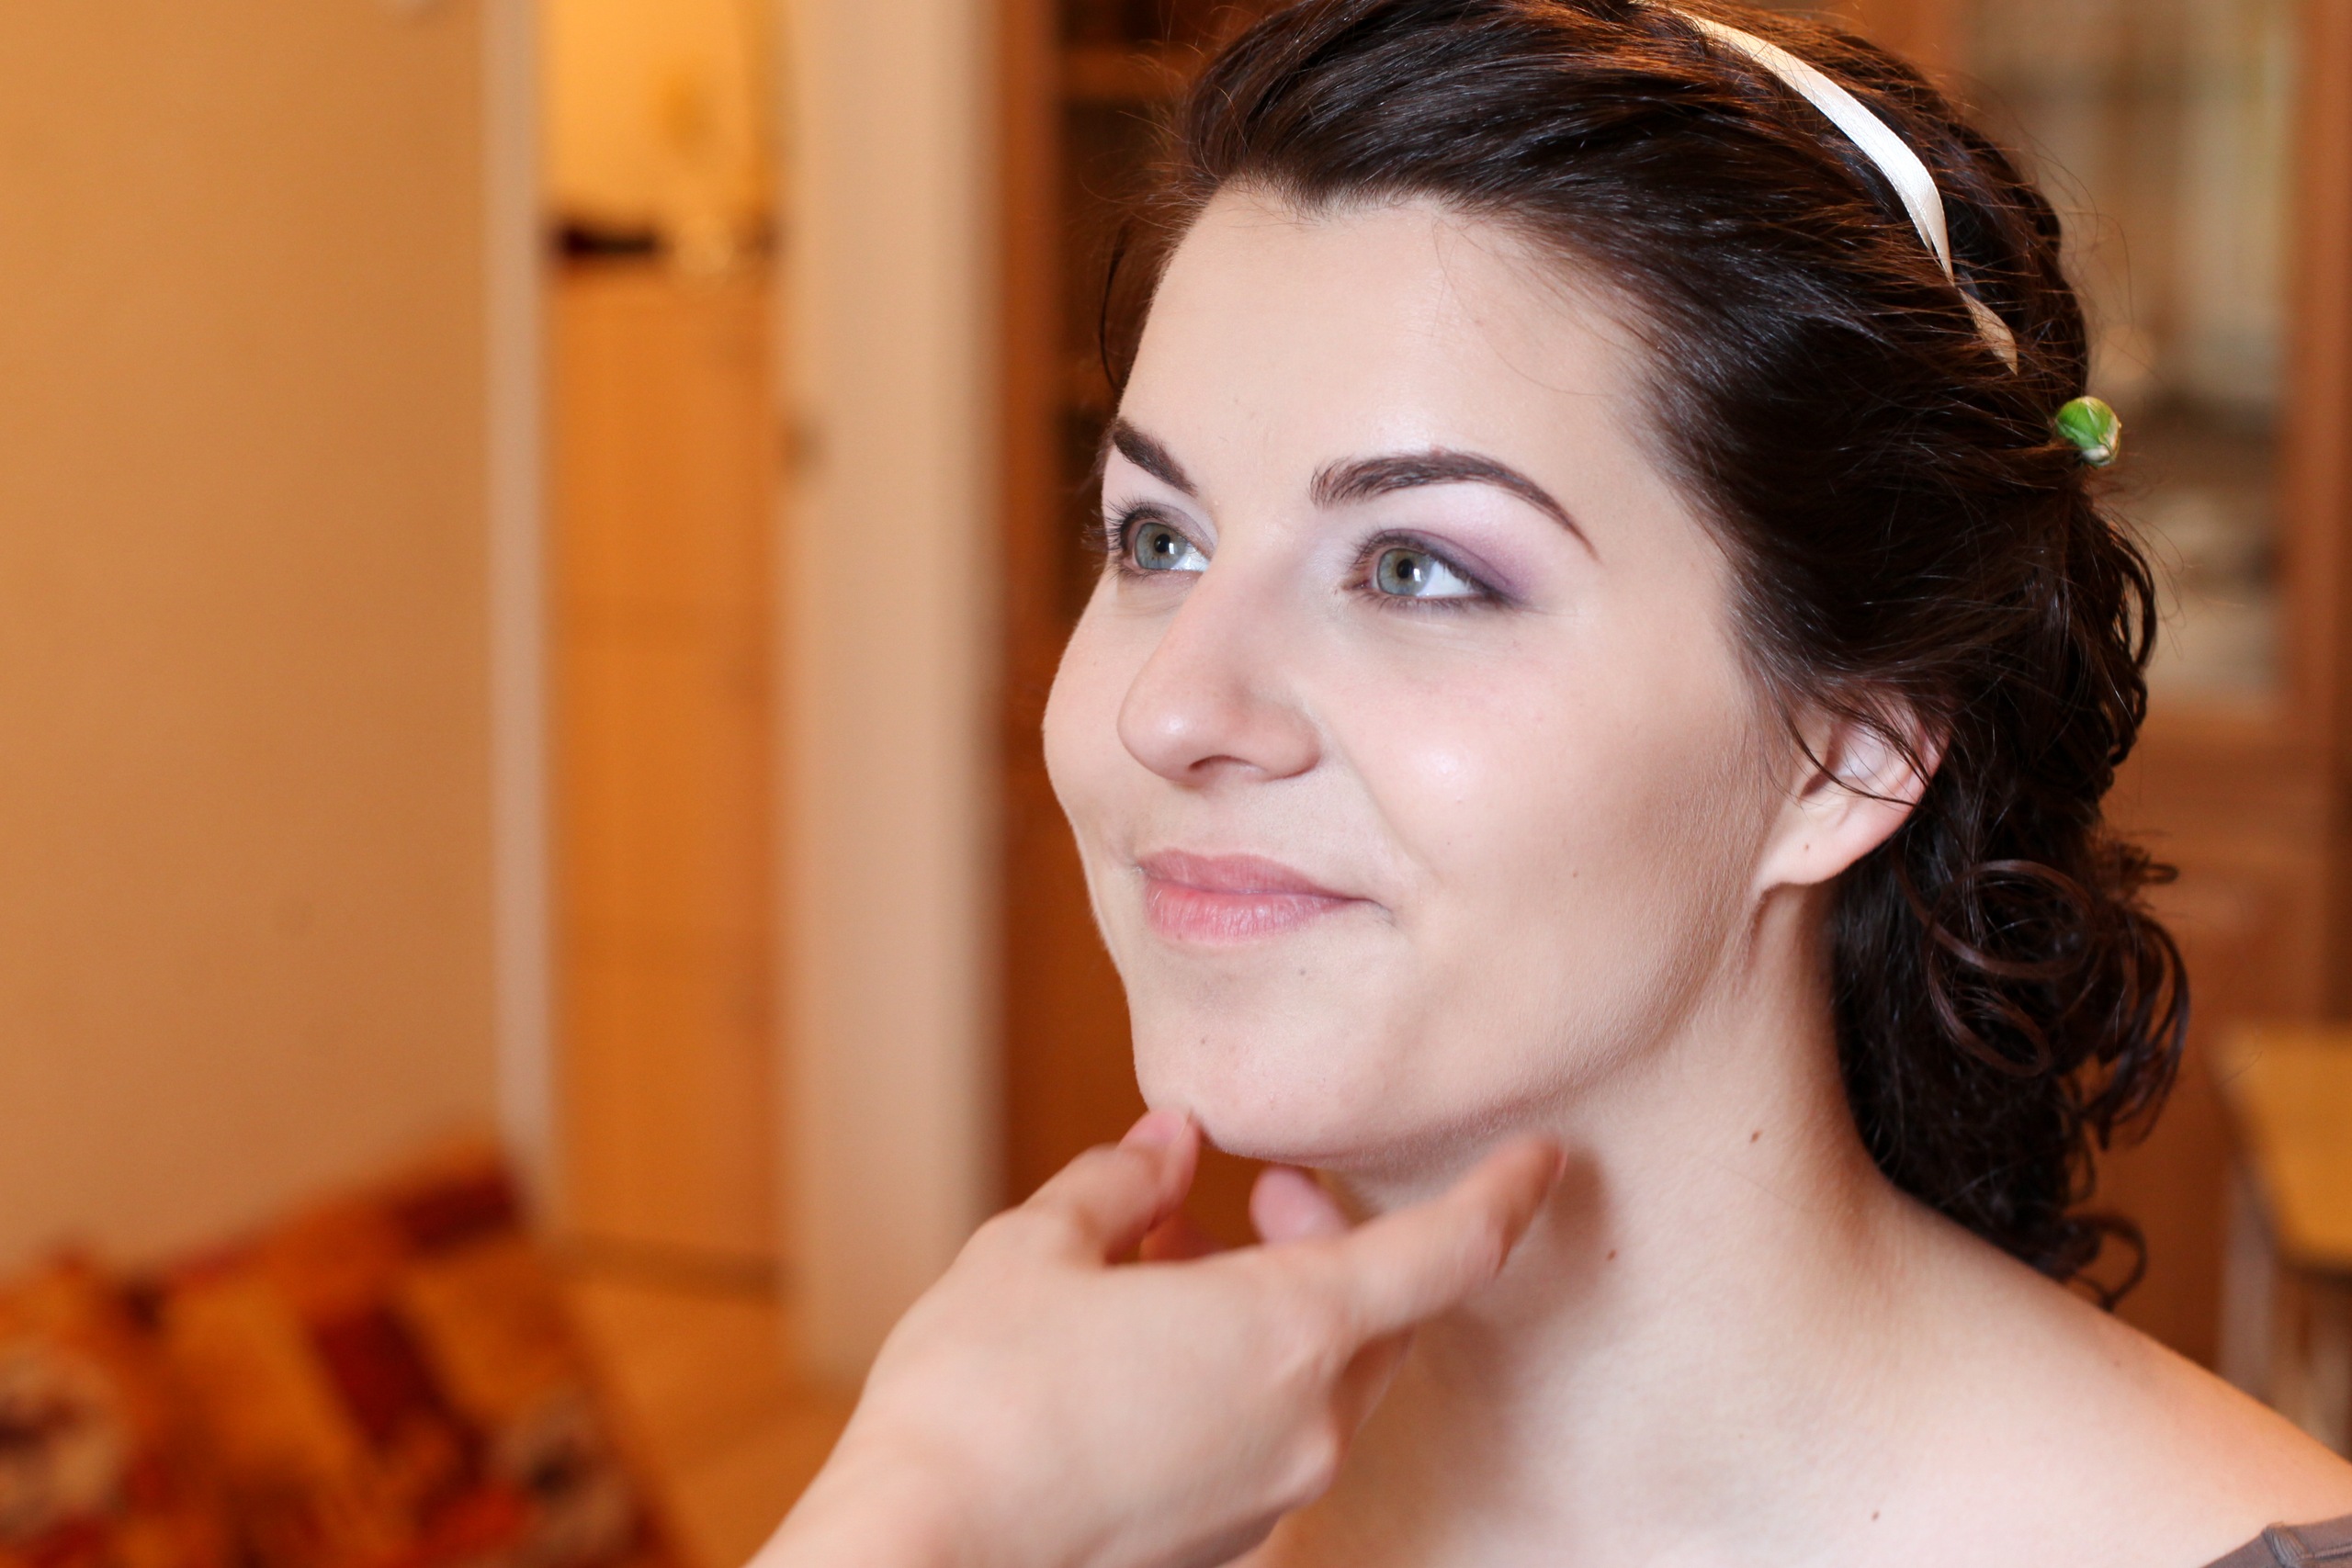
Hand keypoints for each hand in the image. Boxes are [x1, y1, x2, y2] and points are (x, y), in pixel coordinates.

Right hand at [758, 1114, 1563, 1567]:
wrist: (920, 1567)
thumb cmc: (975, 1404)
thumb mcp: (1035, 1253)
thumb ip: (1117, 1185)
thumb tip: (1162, 1144)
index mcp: (1287, 1333)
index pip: (1448, 1254)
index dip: (1504, 1195)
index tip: (1542, 1156)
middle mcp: (1305, 1424)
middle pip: (1383, 1315)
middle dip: (1338, 1237)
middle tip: (1261, 1189)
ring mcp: (1269, 1494)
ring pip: (1319, 1378)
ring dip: (1274, 1304)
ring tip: (1167, 1256)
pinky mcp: (1224, 1544)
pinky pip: (1266, 1435)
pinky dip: (1238, 1374)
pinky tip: (1145, 1346)